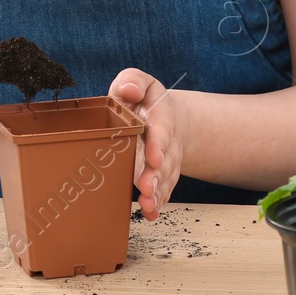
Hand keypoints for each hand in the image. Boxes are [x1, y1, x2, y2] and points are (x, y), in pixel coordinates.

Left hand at [109, 68, 180, 220]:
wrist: (163, 117)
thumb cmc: (143, 100)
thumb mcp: (139, 82)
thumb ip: (133, 81)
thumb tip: (130, 90)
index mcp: (160, 117)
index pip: (161, 131)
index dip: (158, 144)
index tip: (154, 158)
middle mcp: (166, 142)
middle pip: (164, 161)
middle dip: (155, 175)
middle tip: (146, 188)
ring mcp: (165, 161)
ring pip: (164, 179)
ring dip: (157, 193)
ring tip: (147, 204)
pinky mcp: (160, 176)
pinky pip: (162, 191)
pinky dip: (158, 203)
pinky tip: (151, 213)